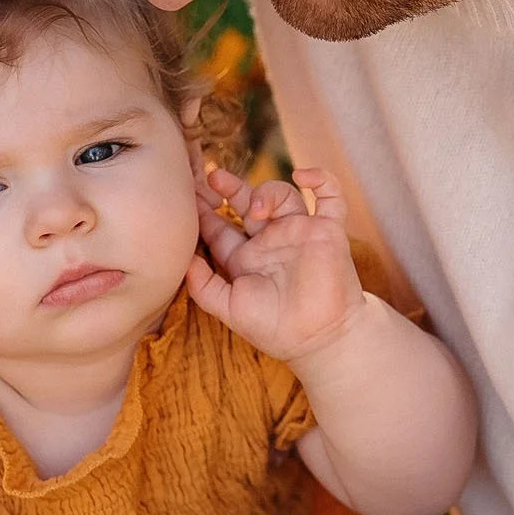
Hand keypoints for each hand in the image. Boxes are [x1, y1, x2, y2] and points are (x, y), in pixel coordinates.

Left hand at [188, 166, 367, 364]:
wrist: (320, 339)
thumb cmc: (275, 329)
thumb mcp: (229, 308)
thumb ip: (203, 285)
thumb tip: (183, 259)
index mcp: (246, 260)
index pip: (221, 228)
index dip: (204, 211)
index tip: (189, 195)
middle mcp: (271, 242)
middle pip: (246, 203)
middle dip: (229, 187)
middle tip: (212, 176)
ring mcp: (300, 233)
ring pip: (283, 195)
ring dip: (268, 192)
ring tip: (258, 208)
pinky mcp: (328, 230)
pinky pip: (330, 197)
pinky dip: (321, 180)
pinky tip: (303, 175)